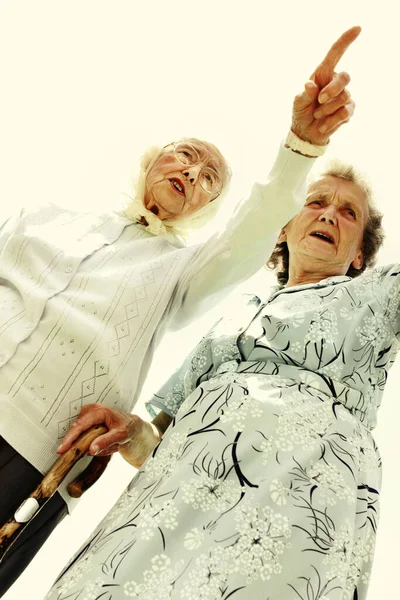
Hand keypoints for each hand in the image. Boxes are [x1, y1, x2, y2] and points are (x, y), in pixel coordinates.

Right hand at [57, 404, 160, 467]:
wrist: (132, 426)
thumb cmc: (128, 427)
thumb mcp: (120, 435)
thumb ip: (106, 441)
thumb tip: (91, 449)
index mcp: (99, 412)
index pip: (80, 426)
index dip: (70, 438)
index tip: (62, 449)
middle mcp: (91, 411)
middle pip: (78, 431)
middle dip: (88, 444)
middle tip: (106, 448)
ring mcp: (88, 416)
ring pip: (81, 436)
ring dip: (94, 444)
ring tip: (111, 444)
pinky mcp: (88, 423)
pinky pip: (84, 437)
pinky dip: (94, 444)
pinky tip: (108, 444)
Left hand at [291, 26, 360, 145]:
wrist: (305, 132)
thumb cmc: (301, 112)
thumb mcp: (298, 102)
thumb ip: (305, 94)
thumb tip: (309, 84)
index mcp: (322, 74)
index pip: (335, 54)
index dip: (345, 41)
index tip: (357, 29)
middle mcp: (334, 82)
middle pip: (345, 77)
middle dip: (332, 90)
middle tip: (320, 101)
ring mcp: (344, 96)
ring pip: (344, 97)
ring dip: (327, 109)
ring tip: (317, 115)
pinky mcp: (348, 110)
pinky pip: (344, 113)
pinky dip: (331, 120)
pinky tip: (322, 125)